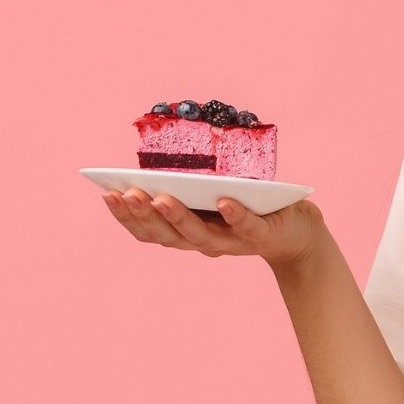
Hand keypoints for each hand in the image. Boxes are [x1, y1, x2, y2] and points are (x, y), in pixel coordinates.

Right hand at [103, 189, 331, 269]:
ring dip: (178, 217)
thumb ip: (188, 187)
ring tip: (161, 198)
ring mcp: (233, 242)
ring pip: (200, 236)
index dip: (127, 217)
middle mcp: (205, 243)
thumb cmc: (249, 207)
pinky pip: (246, 227)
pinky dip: (234, 215)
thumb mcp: (212, 196)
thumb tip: (156, 160)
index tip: (107, 194)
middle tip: (126, 194)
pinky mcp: (262, 235)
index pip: (150, 231)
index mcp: (188, 232)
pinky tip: (223, 201)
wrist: (297, 231)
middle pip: (167, 235)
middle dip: (144, 215)